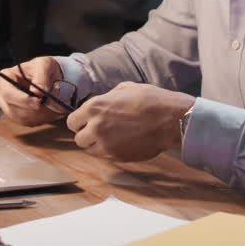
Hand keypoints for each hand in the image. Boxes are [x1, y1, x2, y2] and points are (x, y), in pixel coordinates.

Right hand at [0, 56, 63, 126]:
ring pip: (21, 118)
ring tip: (52, 105)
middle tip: (50, 104)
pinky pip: (27, 122)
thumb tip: (37, 92)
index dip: (23, 99)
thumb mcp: (44, 65)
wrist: (48, 76)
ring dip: (39, 115)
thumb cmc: (42, 68)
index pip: (7, 93)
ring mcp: (7, 107)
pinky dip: (40, 119)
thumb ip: (41, 77)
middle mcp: (1, 94)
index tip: (39, 101)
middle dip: (33, 108)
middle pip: (13, 108)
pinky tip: (49, 110)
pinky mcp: (17, 116)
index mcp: (4, 78)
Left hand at [66, 82, 193, 161]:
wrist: (172, 120)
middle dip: (87, 135)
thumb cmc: (151, 101)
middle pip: (78, 139)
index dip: (80, 122)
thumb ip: (107, 97)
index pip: (72, 122)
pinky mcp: (119, 157)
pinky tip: (125, 141)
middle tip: (100, 130)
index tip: (86, 121)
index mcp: (94, 108)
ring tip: (113, 136)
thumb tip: (102, 102)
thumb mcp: (125, 88)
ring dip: (98, 145)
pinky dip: (113, 151)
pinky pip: (108, 156)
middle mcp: (96, 128)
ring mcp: (107, 145)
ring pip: (91, 150)